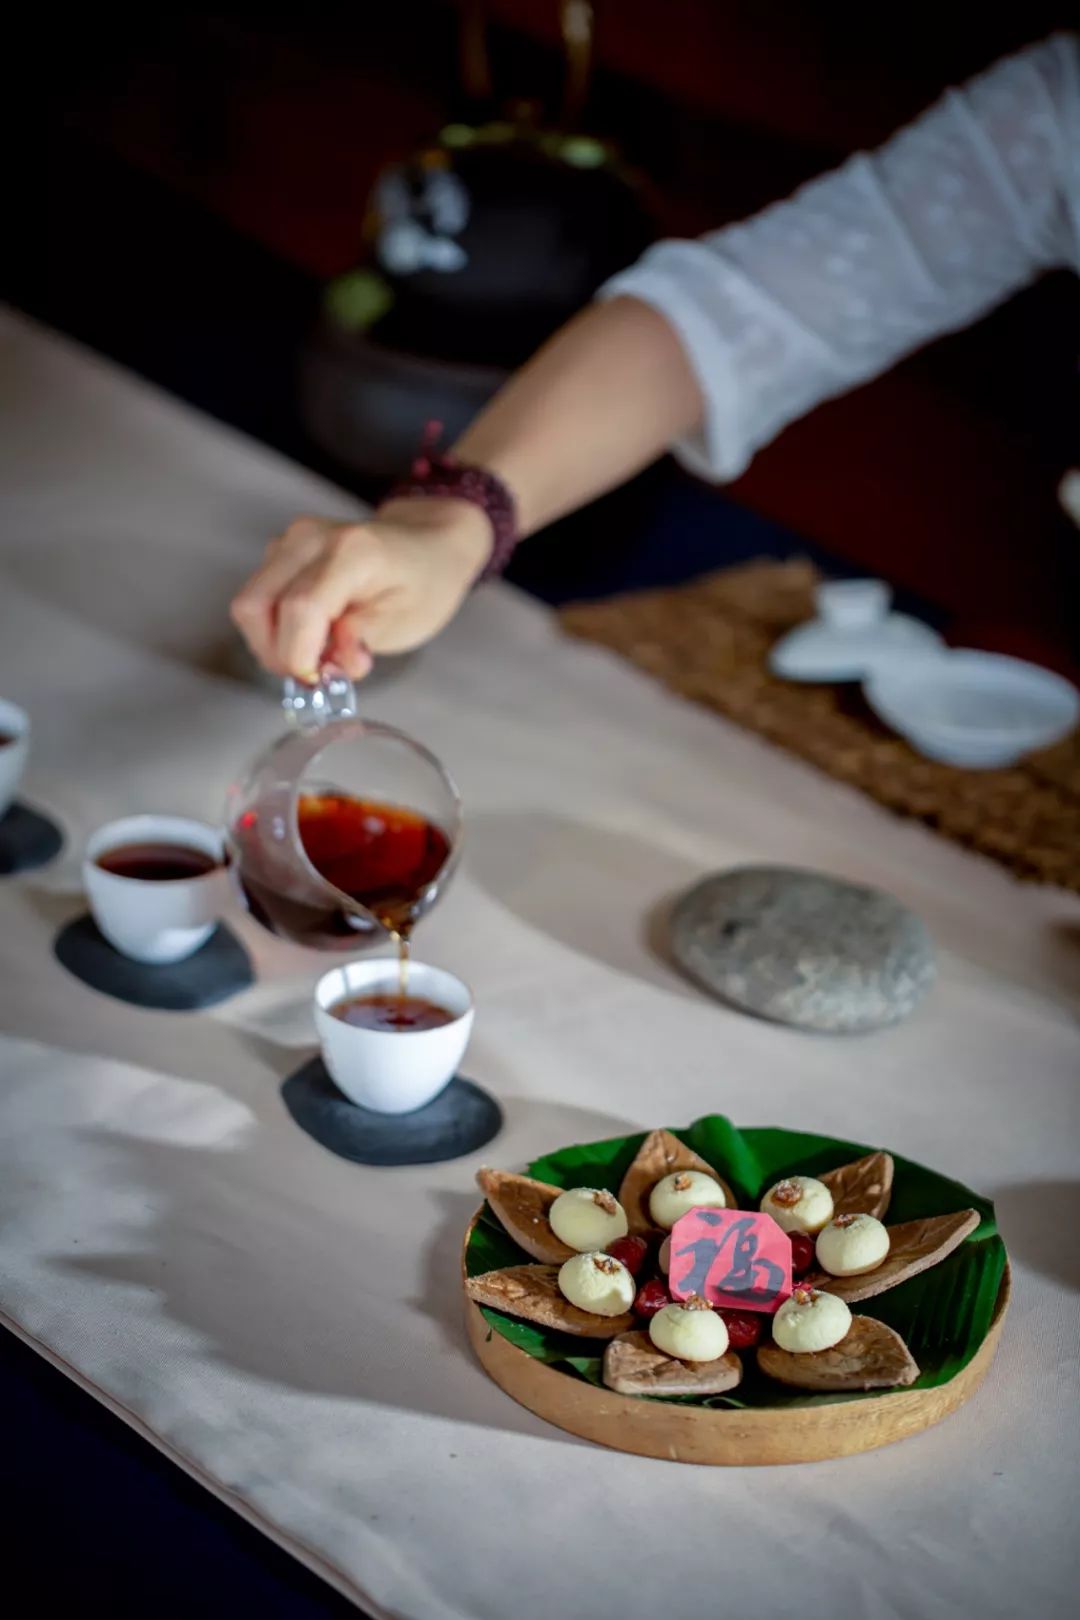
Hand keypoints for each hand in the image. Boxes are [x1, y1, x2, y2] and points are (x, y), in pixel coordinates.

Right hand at [230, 498, 490, 679]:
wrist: (426, 545)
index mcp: (351, 552)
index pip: (300, 608)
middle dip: (276, 652)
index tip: (317, 679)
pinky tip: (310, 634)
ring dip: (271, 642)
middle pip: (255, 605)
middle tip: (313, 672)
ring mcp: (289, 540)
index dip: (298, 654)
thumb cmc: (424, 582)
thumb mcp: (407, 620)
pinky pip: (257, 597)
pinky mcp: (280, 550)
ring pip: (247, 604)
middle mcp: (310, 538)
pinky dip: (274, 626)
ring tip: (314, 653)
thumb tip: (330, 666)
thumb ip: (363, 641)